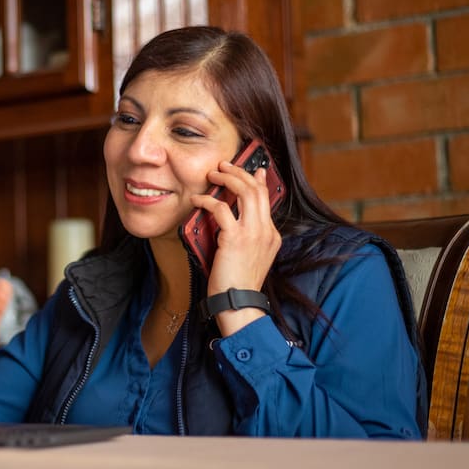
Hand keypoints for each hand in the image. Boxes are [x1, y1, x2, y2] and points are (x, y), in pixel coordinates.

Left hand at [189, 163, 281, 333]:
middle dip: (240, 172)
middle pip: (256, 190)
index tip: (254, 170)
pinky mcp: (235, 238)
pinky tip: (197, 200)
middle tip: (225, 165)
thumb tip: (232, 222)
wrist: (239, 304)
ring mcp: (253, 234)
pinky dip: (207, 200)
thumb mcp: (250, 257)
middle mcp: (266, 231)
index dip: (259, 181)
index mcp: (271, 236)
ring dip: (227, 178)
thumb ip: (248, 238)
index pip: (267, 200)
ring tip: (213, 173)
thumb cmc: (238, 284)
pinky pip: (221, 209)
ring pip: (244, 192)